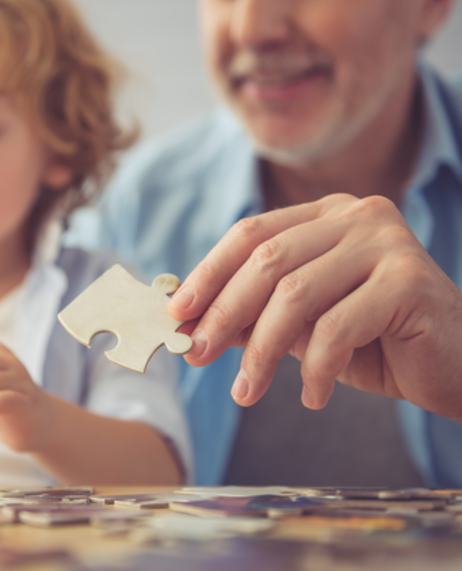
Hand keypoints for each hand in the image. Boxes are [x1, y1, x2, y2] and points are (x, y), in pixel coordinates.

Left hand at [168, 194, 461, 422]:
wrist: (455, 365)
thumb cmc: (372, 342)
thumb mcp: (301, 325)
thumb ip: (253, 313)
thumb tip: (189, 322)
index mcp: (324, 215)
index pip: (250, 234)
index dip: (208, 273)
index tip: (177, 313)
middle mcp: (355, 215)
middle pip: (266, 261)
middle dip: (223, 314)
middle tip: (195, 355)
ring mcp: (386, 241)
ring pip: (296, 295)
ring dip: (262, 351)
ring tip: (247, 391)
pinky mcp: (409, 279)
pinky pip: (338, 327)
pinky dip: (317, 369)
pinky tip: (313, 396)